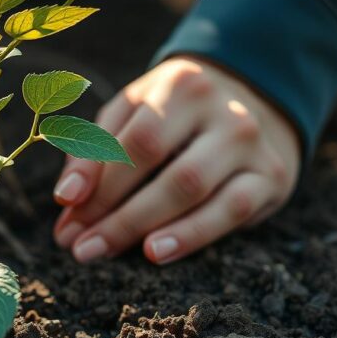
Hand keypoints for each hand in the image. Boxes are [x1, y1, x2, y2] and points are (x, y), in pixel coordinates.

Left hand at [52, 55, 299, 263]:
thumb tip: (67, 201)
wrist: (255, 104)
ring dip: (139, 226)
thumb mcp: (134, 113)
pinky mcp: (271, 176)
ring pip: (191, 188)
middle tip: (78, 244)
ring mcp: (250, 143)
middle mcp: (222, 109)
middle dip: (111, 210)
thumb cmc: (175, 114)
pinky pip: (230, 210)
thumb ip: (96, 149)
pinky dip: (190, 234)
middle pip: (158, 164)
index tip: (65, 208)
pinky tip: (155, 252)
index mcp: (181, 85)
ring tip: (101, 250)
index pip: (132, 138)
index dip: (96, 176)